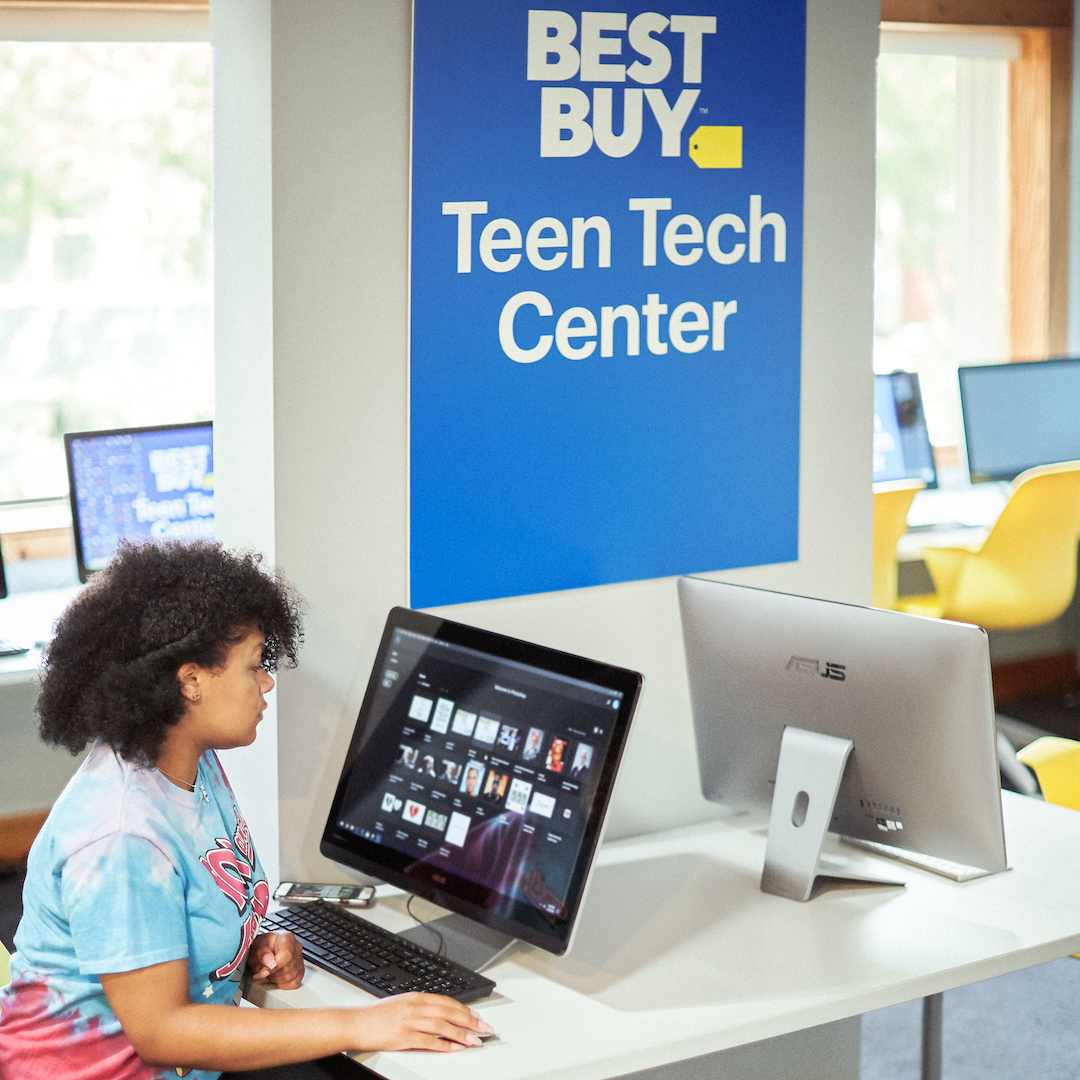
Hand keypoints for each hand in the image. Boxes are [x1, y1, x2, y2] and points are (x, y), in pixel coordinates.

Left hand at [247, 931, 303, 988]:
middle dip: (272, 973)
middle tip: (263, 971)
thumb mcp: (256, 946)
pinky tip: (276, 978)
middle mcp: (296, 947)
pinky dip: (283, 984)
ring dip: (276, 979)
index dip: (275, 966)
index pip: (286, 955)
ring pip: (290, 977)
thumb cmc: (260, 947)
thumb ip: (263, 953)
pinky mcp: (300, 970)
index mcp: (287, 938)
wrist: (262, 950)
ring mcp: (299, 959)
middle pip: (287, 968)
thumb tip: (270, 963)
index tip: (264, 971)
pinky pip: (294, 983)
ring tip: (269, 973)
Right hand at [350, 992, 492, 1052]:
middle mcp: (415, 1007)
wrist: (356, 1023)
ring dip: (461, 1034)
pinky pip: (429, 1042)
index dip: (464, 1009)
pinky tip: (455, 1048)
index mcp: (416, 997)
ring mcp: (410, 1021)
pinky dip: (444, 1045)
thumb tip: (439, 1013)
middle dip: (470, 1021)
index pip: (447, 1002)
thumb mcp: (401, 1004)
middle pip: (449, 1013)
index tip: (477, 1016)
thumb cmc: (377, 1015)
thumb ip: (419, 1007)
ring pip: (442, 1027)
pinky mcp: (404, 1037)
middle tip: (484, 1028)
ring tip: (475, 1040)